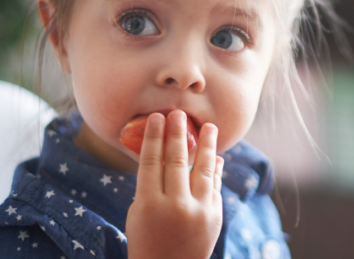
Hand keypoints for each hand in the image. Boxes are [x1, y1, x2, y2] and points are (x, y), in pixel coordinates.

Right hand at [126, 110, 223, 258]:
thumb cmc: (146, 239)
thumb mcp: (138, 213)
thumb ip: (150, 185)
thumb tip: (165, 153)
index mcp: (149, 205)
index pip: (151, 162)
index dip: (154, 137)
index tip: (157, 118)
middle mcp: (175, 207)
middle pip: (176, 161)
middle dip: (178, 134)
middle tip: (179, 113)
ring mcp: (198, 212)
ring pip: (203, 170)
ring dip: (207, 146)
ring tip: (209, 127)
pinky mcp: (214, 217)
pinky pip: (214, 186)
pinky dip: (215, 170)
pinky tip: (215, 156)